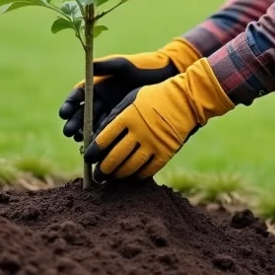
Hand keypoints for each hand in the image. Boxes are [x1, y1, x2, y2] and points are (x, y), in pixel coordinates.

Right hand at [58, 38, 199, 140]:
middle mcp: (101, 100)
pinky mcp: (121, 122)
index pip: (78, 96)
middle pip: (82, 113)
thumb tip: (88, 65)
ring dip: (85, 133)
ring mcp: (110, 112)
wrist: (164, 79)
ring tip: (82, 140)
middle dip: (75, 123)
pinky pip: (108, 131)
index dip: (69, 105)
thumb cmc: (142, 68)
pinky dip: (101, 138)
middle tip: (70, 132)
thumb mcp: (123, 66)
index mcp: (97, 85)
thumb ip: (105, 66)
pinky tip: (98, 145)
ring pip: (93, 125)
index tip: (64, 113)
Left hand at [83, 58, 233, 182]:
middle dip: (102, 169)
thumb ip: (115, 116)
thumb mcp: (131, 98)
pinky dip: (138, 175)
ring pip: (130, 167)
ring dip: (118, 175)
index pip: (103, 139)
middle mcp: (139, 131)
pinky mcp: (166, 152)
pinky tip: (132, 175)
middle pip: (114, 157)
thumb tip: (98, 136)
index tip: (89, 158)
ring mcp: (153, 143)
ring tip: (112, 177)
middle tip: (97, 175)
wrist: (185, 99)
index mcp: (127, 116)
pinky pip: (148, 170)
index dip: (93, 152)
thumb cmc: (154, 97)